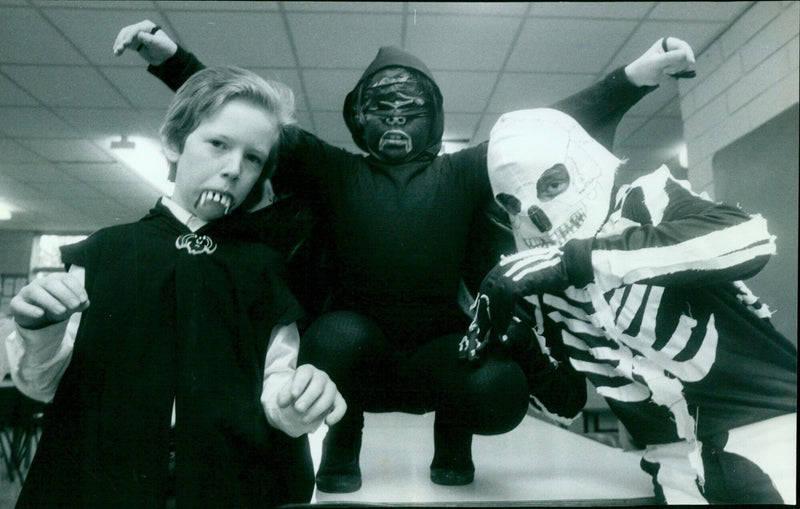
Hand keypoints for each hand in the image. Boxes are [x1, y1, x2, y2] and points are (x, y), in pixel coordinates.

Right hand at [10, 272, 88, 329]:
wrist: (37, 316)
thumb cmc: (56, 306)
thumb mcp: (69, 306)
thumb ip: (79, 304)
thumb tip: (86, 303)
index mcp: (55, 279)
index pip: (66, 278)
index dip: (76, 288)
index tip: (83, 299)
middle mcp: (40, 282)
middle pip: (51, 283)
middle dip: (65, 294)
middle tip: (75, 305)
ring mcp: (27, 292)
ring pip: (36, 292)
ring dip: (50, 301)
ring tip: (62, 311)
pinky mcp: (16, 303)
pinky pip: (20, 304)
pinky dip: (30, 309)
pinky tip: (40, 314)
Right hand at [112, 20, 177, 65]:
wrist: (167, 57)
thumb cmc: (165, 48)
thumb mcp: (159, 44)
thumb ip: (150, 39)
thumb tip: (139, 35)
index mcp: (147, 26)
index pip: (135, 29)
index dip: (129, 36)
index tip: (125, 44)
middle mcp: (140, 28)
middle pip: (127, 32)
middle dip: (122, 40)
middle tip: (120, 49)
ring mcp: (136, 35)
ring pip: (124, 38)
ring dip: (119, 44)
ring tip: (117, 52)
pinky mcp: (134, 43)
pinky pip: (125, 44)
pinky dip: (120, 47)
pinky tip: (117, 53)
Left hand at [276, 364, 346, 434]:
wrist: (302, 398)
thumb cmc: (294, 393)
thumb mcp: (286, 392)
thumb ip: (283, 396)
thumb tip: (283, 403)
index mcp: (307, 371)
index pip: (305, 373)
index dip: (300, 383)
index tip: (293, 394)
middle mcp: (321, 377)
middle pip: (318, 384)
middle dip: (308, 397)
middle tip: (298, 409)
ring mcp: (331, 388)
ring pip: (329, 395)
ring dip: (317, 409)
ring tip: (304, 420)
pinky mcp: (338, 399)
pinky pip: (342, 406)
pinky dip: (337, 414)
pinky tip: (327, 422)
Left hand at [459, 246, 569, 362]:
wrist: (568, 262)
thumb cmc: (552, 269)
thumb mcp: (529, 273)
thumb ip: (517, 280)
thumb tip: (510, 292)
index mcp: (505, 264)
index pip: (486, 285)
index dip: (482, 303)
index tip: (481, 318)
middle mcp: (505, 267)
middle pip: (486, 293)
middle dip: (483, 314)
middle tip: (482, 331)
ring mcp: (512, 273)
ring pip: (494, 300)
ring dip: (493, 320)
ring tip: (496, 335)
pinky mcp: (521, 281)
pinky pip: (506, 302)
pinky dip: (504, 317)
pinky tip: (505, 329)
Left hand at [625, 36, 695, 86]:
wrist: (639, 78)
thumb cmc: (645, 68)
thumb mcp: (656, 63)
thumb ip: (670, 57)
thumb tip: (685, 54)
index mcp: (667, 42)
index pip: (682, 46)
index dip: (688, 53)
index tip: (691, 63)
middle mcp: (672, 48)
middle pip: (686, 55)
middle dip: (678, 64)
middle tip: (665, 70)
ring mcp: (675, 56)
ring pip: (685, 63)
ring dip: (677, 69)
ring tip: (664, 71)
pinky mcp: (676, 65)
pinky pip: (683, 69)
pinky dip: (678, 73)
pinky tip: (668, 74)